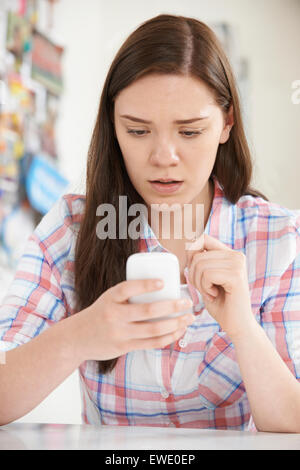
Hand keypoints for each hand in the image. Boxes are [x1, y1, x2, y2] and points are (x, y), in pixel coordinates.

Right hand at [77, 279, 194, 360]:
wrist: (76, 338)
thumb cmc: (100, 314)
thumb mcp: (108, 300)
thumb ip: (129, 297)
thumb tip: (163, 290)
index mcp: (110, 298)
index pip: (128, 288)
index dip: (146, 285)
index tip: (162, 282)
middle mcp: (114, 315)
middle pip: (148, 311)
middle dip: (172, 306)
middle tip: (187, 301)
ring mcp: (119, 333)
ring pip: (154, 329)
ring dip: (175, 324)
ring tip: (189, 317)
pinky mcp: (124, 347)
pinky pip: (151, 343)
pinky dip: (168, 337)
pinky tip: (178, 331)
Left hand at [186, 234, 254, 338]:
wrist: (237, 326)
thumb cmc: (221, 304)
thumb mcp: (206, 279)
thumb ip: (200, 262)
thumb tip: (188, 245)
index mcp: (230, 254)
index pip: (203, 238)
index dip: (191, 252)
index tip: (194, 271)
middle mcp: (236, 255)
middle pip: (197, 255)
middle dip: (194, 276)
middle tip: (206, 289)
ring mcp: (237, 264)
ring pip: (200, 265)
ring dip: (200, 284)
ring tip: (211, 293)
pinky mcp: (236, 275)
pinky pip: (207, 275)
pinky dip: (205, 288)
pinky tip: (215, 295)